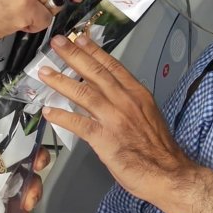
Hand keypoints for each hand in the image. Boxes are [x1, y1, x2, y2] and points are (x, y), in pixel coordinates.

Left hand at [36, 33, 191, 204]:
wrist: (168, 173)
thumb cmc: (158, 149)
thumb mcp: (147, 115)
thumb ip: (126, 103)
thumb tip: (104, 96)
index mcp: (137, 94)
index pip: (113, 66)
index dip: (94, 51)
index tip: (80, 38)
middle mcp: (126, 101)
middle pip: (96, 73)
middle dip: (74, 55)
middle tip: (58, 42)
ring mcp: (115, 119)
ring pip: (84, 94)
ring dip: (61, 81)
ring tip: (44, 72)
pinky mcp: (106, 139)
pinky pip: (79, 124)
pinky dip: (63, 117)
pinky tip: (49, 112)